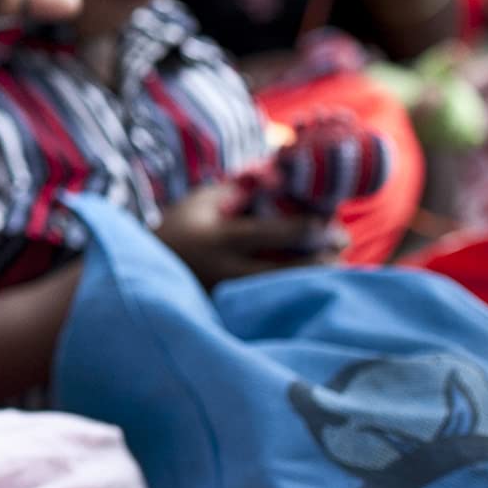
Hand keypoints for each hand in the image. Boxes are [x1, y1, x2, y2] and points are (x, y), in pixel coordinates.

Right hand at [156, 183, 340, 288]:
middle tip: (343, 241)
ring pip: (284, 291)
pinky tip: (313, 278)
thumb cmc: (178, 226)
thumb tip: (279, 176)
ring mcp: (229, 295)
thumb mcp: (202, 201)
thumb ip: (238, 190)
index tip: (327, 220)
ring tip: (335, 259)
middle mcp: (225, 270)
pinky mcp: (232, 310)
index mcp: (217, 239)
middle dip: (320, 257)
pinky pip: (273, 301)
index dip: (304, 227)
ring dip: (314, 275)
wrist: (144, 268)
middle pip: (285, 270)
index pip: (269, 233)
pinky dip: (295, 288)